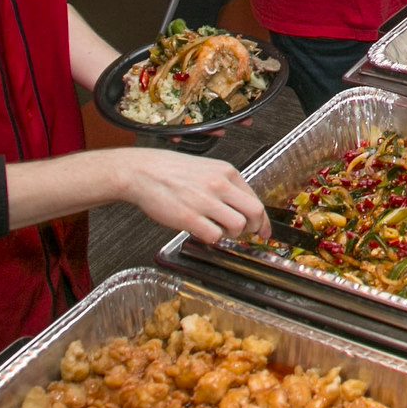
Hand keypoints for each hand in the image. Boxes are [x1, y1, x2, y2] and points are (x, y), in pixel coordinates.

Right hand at [114, 147, 265, 243]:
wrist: (142, 171)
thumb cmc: (171, 171)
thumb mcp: (206, 169)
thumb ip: (225, 185)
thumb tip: (242, 206)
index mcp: (226, 172)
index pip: (256, 199)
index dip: (263, 219)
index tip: (263, 230)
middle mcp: (220, 185)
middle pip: (254, 212)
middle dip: (253, 228)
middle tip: (245, 234)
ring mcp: (205, 201)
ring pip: (238, 226)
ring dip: (231, 234)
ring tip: (218, 229)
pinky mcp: (189, 217)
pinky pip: (214, 236)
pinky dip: (211, 238)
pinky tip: (202, 231)